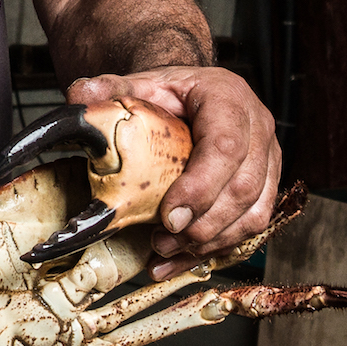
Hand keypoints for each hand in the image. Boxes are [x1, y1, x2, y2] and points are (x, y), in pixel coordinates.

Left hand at [65, 67, 280, 280]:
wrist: (194, 97)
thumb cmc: (172, 94)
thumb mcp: (141, 83)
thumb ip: (111, 88)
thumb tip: (79, 96)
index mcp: (230, 98)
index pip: (226, 146)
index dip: (201, 185)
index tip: (169, 215)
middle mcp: (258, 130)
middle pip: (244, 187)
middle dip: (203, 224)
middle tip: (163, 240)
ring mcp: (268, 162)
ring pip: (254, 214)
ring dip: (210, 242)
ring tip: (166, 250)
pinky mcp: (265, 189)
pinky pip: (251, 229)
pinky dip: (215, 251)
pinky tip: (179, 262)